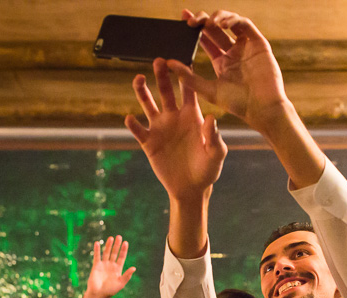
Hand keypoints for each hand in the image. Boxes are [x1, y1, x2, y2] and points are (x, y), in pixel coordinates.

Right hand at [79, 236, 135, 297]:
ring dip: (108, 245)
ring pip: (106, 253)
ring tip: (111, 238)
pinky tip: (97, 243)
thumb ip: (127, 275)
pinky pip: (97, 256)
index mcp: (118, 269)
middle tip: (119, 236)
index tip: (126, 243)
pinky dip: (97, 250)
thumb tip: (134, 268)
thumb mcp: (121, 283)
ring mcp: (104, 265)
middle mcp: (111, 265)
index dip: (124, 250)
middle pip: (114, 253)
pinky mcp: (96, 266)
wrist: (98, 294)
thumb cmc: (110, 290)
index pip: (122, 257)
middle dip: (117, 245)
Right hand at [126, 58, 226, 204]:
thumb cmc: (208, 169)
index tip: (181, 62)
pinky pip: (139, 130)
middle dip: (162, 76)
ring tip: (139, 78)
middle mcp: (174, 117)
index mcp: (192, 116)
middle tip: (159, 61)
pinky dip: (133, 124)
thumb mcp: (216, 154)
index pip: (189, 91)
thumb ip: (214, 137)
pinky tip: (130, 118)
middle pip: (166, 91)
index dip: (185, 76)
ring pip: (148, 105)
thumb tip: (211, 119)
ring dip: (142, 92)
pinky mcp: (149, 142)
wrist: (192, 188)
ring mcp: (160, 128)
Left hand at [168, 10, 288, 131]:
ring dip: (219, 17)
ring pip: (231, 23)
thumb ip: (189, 78)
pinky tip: (224, 24)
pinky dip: (235, 20)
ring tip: (208, 21)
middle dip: (203, 20)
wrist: (262, 109)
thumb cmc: (238, 104)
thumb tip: (169, 63)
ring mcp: (247, 47)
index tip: (183, 19)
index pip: (206, 40)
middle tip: (191, 18)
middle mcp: (234, 52)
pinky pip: (246, 26)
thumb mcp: (209, 90)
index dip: (195, 29)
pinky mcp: (260, 45)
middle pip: (216, 29)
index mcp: (222, 62)